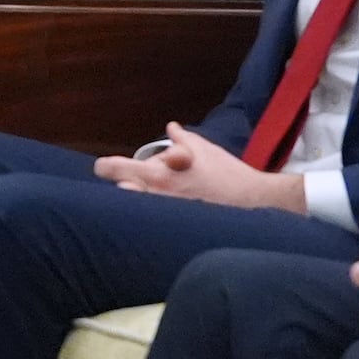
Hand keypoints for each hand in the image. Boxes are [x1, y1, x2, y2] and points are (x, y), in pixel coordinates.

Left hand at [96, 124, 308, 212]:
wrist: (254, 202)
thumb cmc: (228, 173)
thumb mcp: (204, 149)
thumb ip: (182, 138)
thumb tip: (170, 128)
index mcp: (159, 173)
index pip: (117, 169)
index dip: (106, 167)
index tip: (103, 168)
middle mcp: (158, 196)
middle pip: (119, 193)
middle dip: (118, 186)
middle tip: (122, 184)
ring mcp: (166, 215)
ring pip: (132, 211)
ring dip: (132, 202)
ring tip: (140, 198)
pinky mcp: (177, 231)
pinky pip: (152, 226)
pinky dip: (149, 219)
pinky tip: (153, 219)